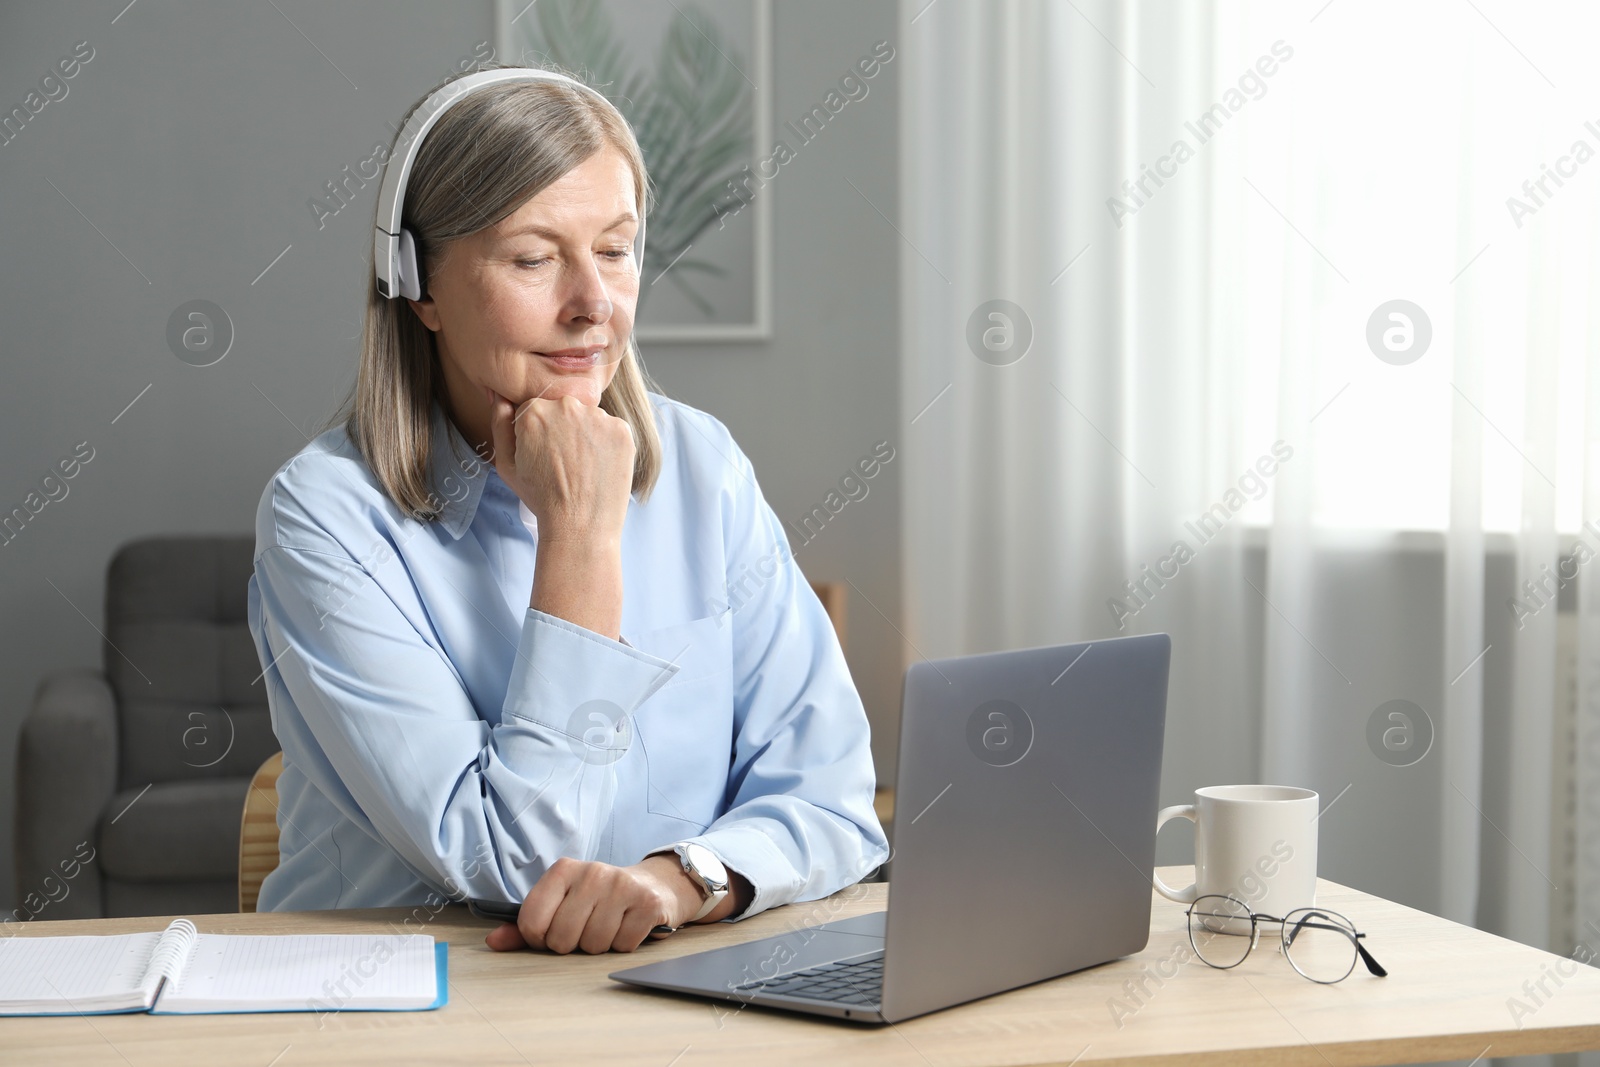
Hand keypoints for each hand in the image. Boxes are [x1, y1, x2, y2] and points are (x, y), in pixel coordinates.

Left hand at [484, 855, 702, 954]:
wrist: (654, 885)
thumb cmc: (600, 899)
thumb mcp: (562, 903)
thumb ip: (527, 925)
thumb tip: (493, 941)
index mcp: (563, 869)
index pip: (532, 921)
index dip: (540, 939)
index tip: (553, 932)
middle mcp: (592, 872)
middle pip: (562, 939)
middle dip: (573, 944)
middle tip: (586, 929)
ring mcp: (622, 885)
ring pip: (593, 945)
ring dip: (600, 946)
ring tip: (609, 926)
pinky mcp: (647, 903)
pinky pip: (622, 946)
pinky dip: (624, 945)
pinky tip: (628, 927)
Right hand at [485, 386, 635, 545]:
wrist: (579, 526)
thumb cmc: (541, 497)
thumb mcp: (506, 464)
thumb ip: (500, 423)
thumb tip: (501, 396)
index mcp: (534, 411)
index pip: (537, 409)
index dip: (540, 433)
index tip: (545, 454)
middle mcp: (566, 406)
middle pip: (565, 410)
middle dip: (564, 430)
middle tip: (565, 462)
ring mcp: (597, 417)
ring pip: (590, 419)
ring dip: (587, 436)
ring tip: (583, 468)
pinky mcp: (621, 430)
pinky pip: (612, 430)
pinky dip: (608, 445)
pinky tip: (600, 467)